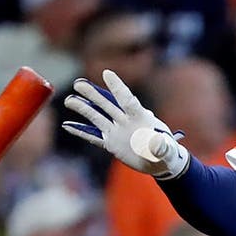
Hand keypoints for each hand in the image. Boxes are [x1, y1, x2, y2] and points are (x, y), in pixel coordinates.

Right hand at [62, 70, 189, 179]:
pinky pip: (93, 137)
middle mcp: (125, 121)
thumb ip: (162, 147)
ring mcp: (117, 131)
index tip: (107, 73)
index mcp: (140, 117)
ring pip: (97, 118)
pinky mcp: (111, 143)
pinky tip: (68, 125)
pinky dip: (81, 131)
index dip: (117, 87)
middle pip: (107, 105)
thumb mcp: (167, 151)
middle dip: (93, 94)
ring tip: (68, 100)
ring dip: (83, 108)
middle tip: (78, 84)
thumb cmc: (167, 152)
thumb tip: (157, 143)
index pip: (126, 99)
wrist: (160, 162)